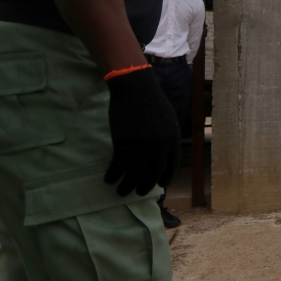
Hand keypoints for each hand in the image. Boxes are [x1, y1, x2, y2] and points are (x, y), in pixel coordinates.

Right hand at [104, 68, 181, 196]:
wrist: (135, 89)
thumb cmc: (152, 101)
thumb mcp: (168, 120)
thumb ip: (167, 138)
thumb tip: (162, 154)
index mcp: (172, 141)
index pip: (170, 167)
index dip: (164, 178)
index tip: (158, 185)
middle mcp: (159, 148)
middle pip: (152, 175)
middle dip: (145, 187)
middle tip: (139, 191)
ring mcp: (141, 147)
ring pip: (134, 175)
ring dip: (127, 187)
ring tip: (121, 192)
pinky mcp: (123, 145)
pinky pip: (117, 167)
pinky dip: (112, 175)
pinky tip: (108, 179)